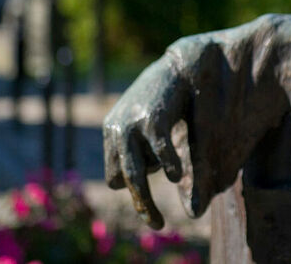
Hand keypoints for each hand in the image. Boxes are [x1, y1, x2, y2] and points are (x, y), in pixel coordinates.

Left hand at [103, 59, 190, 228]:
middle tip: (157, 224)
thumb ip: (142, 152)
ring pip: (135, 175)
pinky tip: (178, 175)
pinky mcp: (153, 119)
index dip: (133, 181)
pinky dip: (170, 168)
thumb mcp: (147, 125)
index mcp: (111, 130)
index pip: (113, 176)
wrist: (179, 66)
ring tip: (161, 216)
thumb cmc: (164, 100)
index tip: (154, 175)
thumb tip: (139, 185)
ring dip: (146, 201)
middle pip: (120, 180)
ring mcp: (133, 125)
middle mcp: (116, 129)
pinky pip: (160, 155)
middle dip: (140, 202)